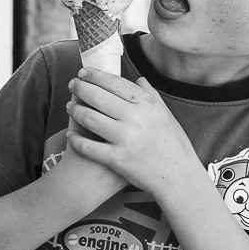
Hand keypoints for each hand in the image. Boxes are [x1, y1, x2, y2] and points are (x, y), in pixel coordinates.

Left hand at [65, 68, 202, 196]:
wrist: (179, 177)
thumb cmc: (174, 145)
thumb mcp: (167, 115)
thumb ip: (152, 95)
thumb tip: (139, 80)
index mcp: (147, 105)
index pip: (114, 83)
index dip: (95, 75)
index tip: (84, 72)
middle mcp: (135, 118)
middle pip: (98, 96)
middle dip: (80, 87)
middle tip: (72, 84)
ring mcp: (125, 139)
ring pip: (89, 118)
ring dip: (75, 110)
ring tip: (70, 106)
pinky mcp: (117, 159)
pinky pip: (88, 146)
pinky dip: (76, 139)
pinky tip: (71, 135)